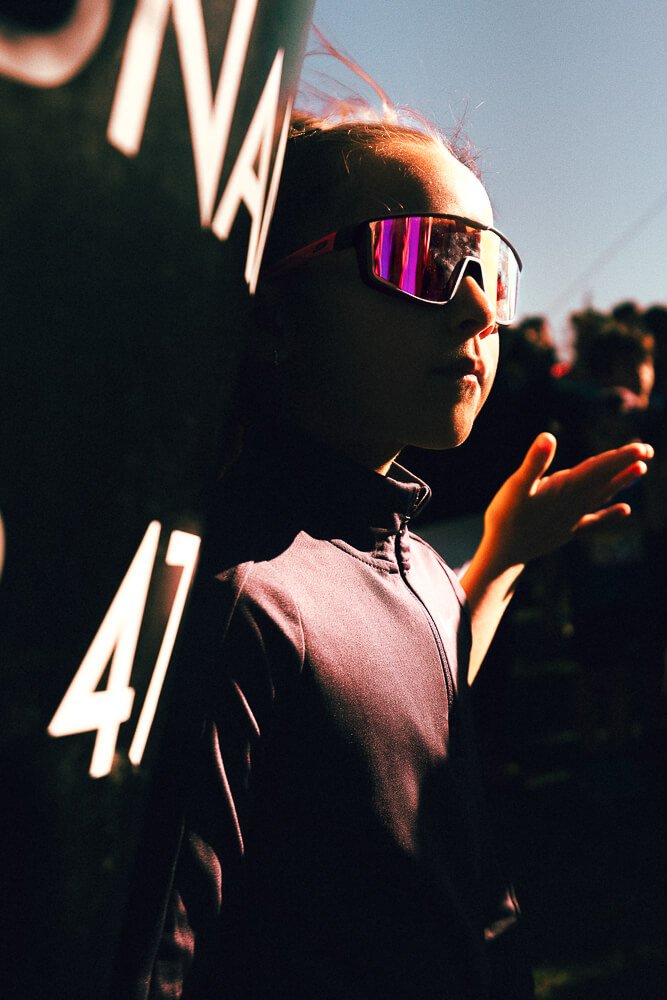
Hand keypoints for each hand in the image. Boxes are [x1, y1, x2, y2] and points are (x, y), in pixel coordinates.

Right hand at [482, 432, 653, 569]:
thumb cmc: (505, 518)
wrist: (503, 554)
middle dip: (625, 464)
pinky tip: (625, 510)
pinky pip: (594, 520)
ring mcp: (573, 518)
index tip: (641, 447)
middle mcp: (574, 503)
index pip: (598, 469)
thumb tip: (548, 436)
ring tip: (641, 469)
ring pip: (602, 497)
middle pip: (604, 480)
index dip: (620, 457)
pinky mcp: (567, 529)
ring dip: (621, 483)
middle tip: (648, 449)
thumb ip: (534, 462)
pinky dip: (610, 514)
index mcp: (565, 490)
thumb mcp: (515, 487)